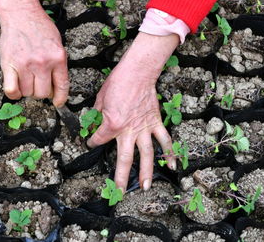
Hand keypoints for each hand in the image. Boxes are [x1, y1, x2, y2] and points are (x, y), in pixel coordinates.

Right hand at [0, 0, 68, 105]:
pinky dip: (14, 93)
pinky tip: (16, 87)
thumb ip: (58, 64)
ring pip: (27, 92)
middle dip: (41, 92)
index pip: (62, 86)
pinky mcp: (9, 65)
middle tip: (37, 84)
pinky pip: (11, 90)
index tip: (58, 103)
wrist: (22, 14)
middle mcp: (43, 63)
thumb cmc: (40, 28)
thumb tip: (55, 87)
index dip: (60, 98)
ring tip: (26, 79)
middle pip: (43, 93)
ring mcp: (26, 65)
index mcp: (58, 58)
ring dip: (27, 90)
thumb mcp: (57, 44)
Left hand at [87, 32, 179, 190]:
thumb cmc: (117, 83)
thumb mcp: (99, 99)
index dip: (92, 141)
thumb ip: (96, 116)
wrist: (137, 72)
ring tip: (146, 187)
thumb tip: (94, 125)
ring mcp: (144, 128)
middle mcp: (128, 130)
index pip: (98, 139)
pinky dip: (169, 152)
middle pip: (124, 159)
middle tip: (119, 192)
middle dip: (121, 177)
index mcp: (112, 124)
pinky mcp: (155, 122)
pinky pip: (164, 140)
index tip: (91, 141)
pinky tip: (172, 165)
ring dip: (147, 172)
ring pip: (146, 154)